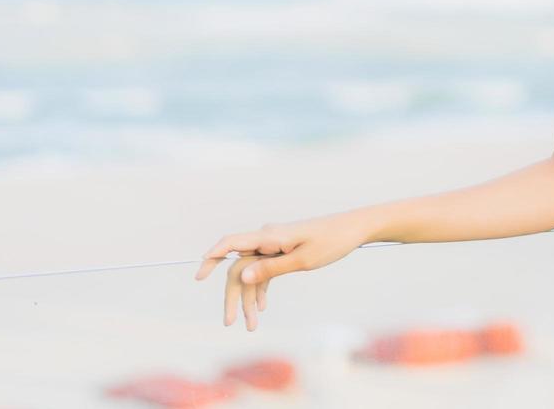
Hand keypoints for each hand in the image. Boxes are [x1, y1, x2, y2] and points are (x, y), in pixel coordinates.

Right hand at [195, 209, 370, 330]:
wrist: (355, 229)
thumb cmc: (332, 242)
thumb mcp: (302, 260)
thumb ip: (271, 268)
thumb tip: (242, 275)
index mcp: (270, 236)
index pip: (232, 243)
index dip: (212, 257)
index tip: (198, 275)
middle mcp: (269, 238)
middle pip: (240, 266)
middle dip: (233, 295)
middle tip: (229, 322)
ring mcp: (276, 244)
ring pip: (253, 271)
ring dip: (250, 297)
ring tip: (252, 324)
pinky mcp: (285, 249)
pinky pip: (266, 269)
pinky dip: (263, 287)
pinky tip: (263, 307)